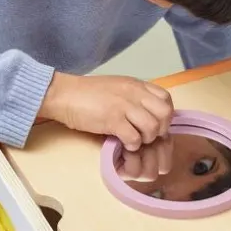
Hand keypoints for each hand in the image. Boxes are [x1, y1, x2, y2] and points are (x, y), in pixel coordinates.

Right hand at [41, 73, 173, 175]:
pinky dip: (132, 145)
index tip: (155, 124)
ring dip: (146, 139)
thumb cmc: (87, 94)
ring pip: (152, 127)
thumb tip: (147, 114)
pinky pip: (134, 138)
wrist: (64, 94)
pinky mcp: (112, 120)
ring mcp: (124, 106)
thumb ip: (134, 97)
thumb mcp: (117, 88)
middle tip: (146, 136)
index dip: (165, 115)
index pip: (166, 99)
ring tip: (134, 140)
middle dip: (160, 129)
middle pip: (164, 114)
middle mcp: (134, 93)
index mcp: (136, 85)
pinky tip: (123, 144)